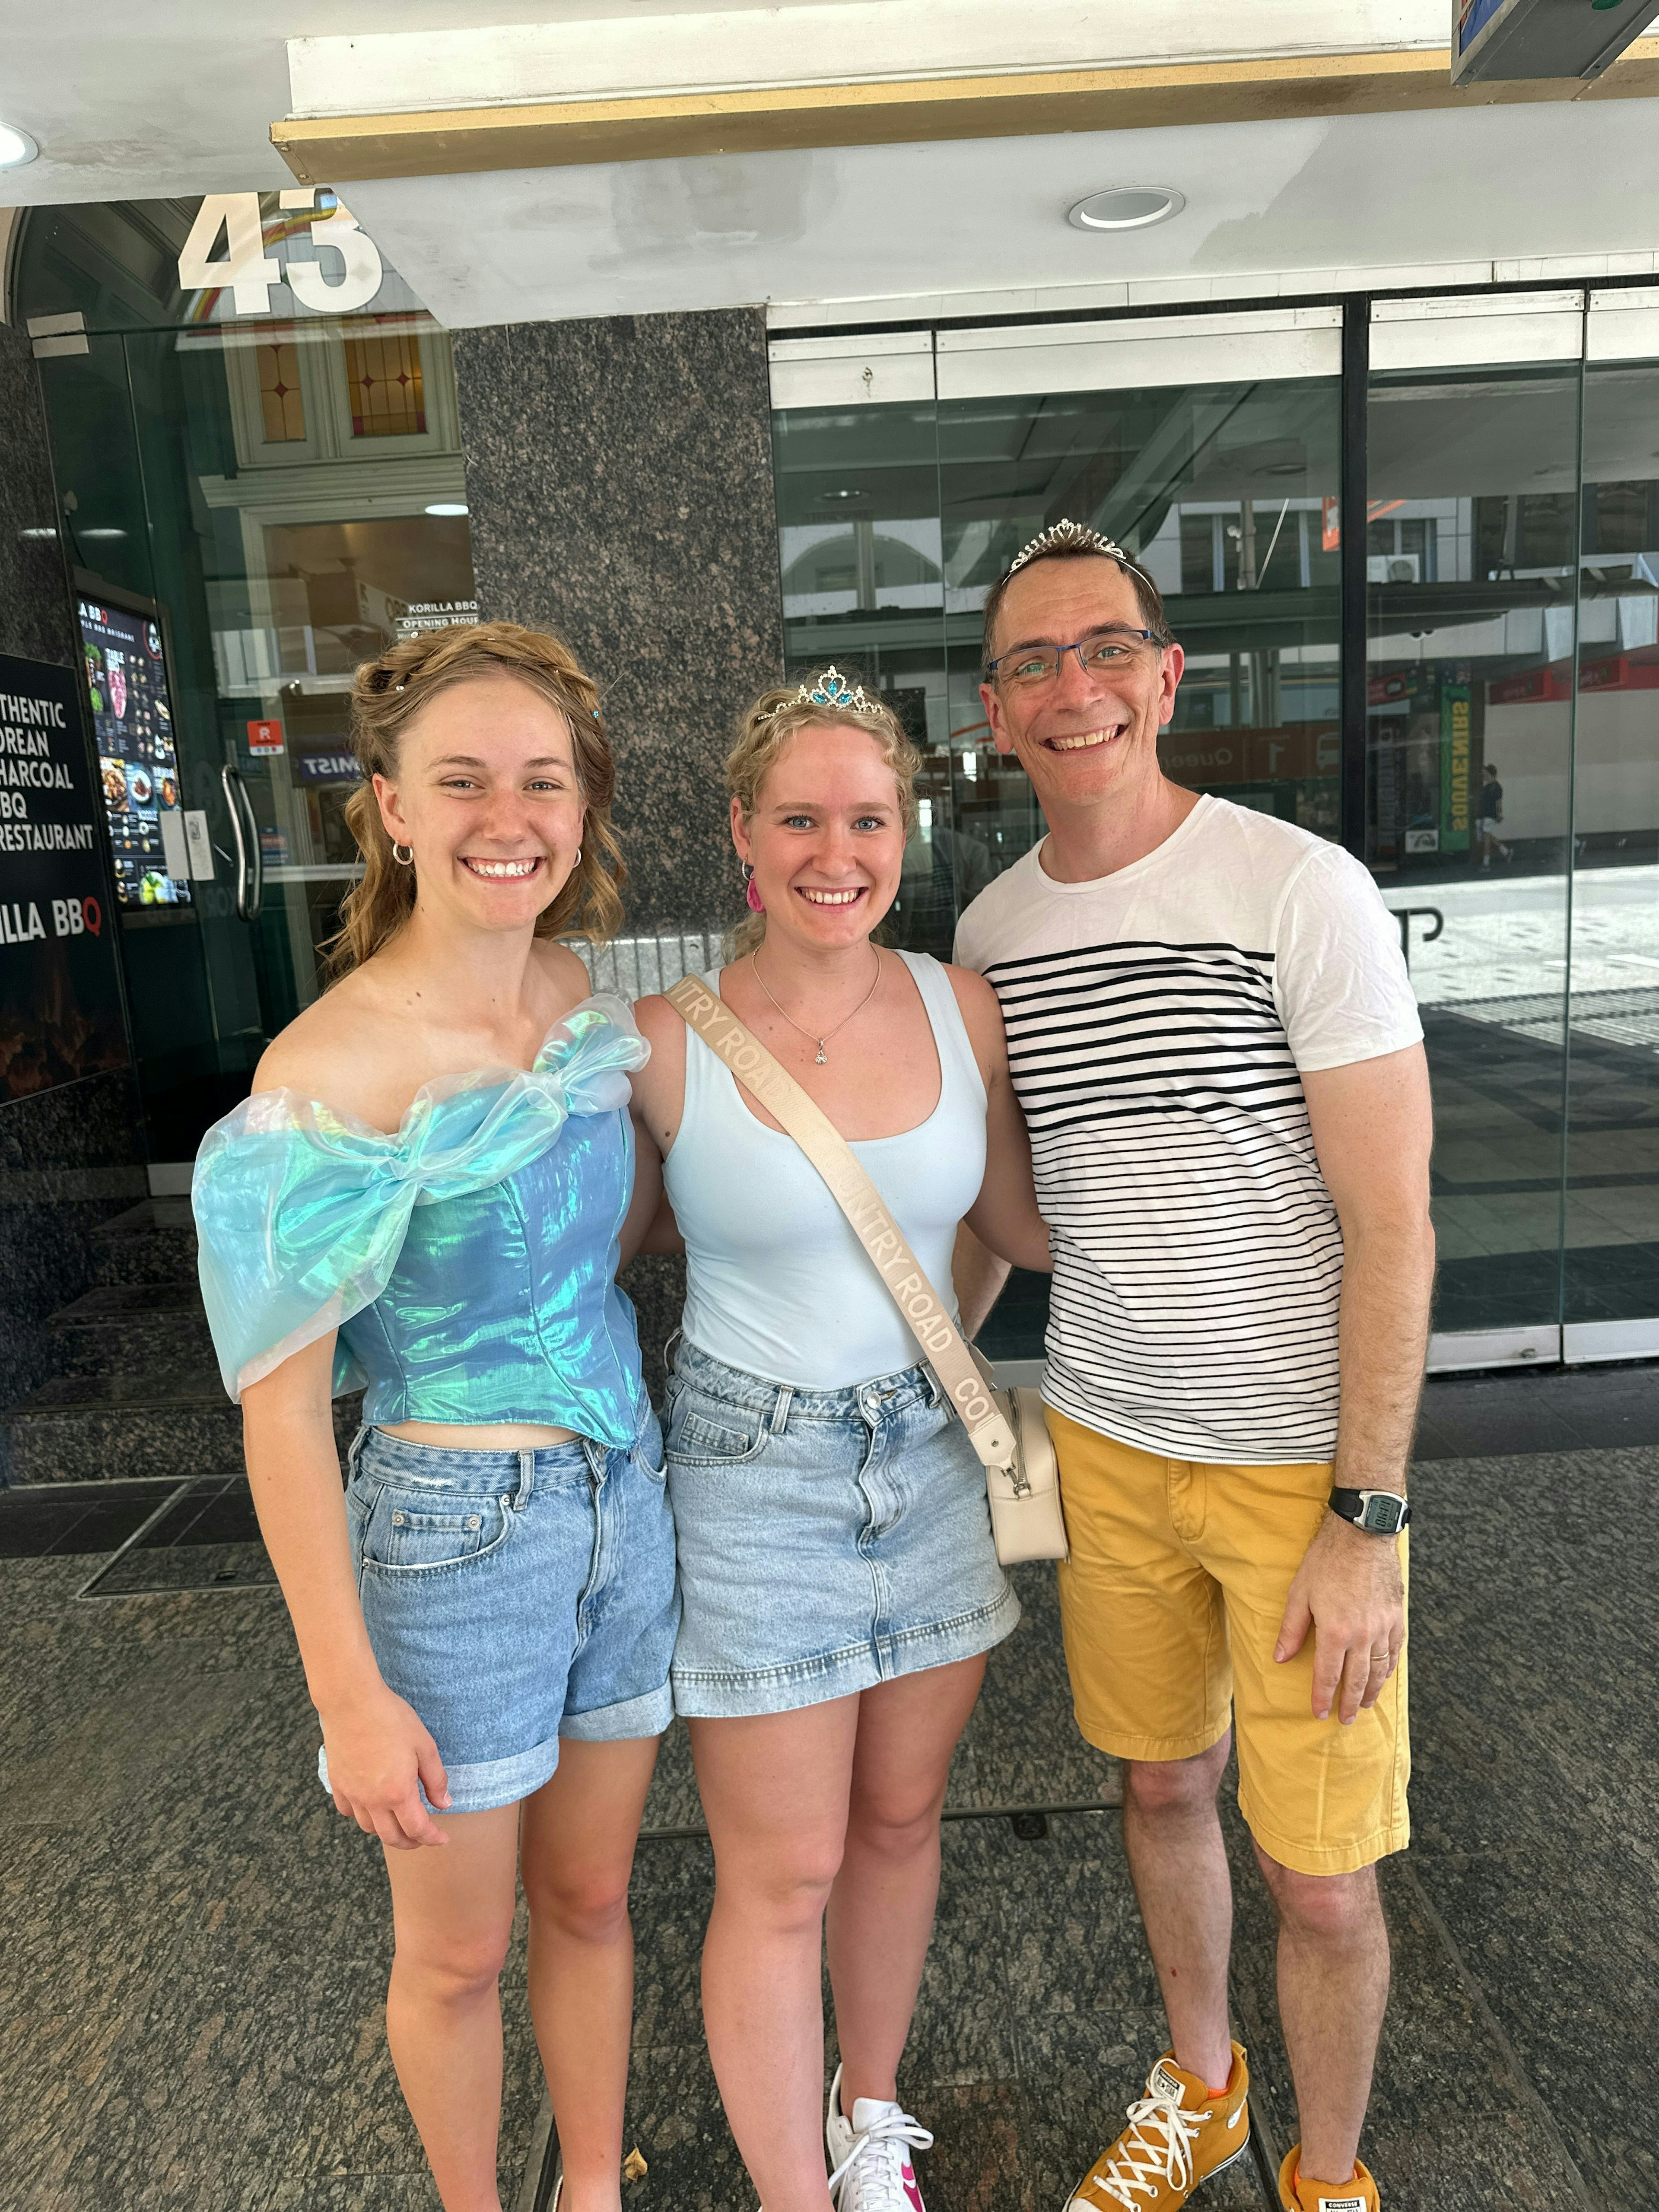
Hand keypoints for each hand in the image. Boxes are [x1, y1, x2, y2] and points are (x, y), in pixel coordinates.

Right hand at [318, 1681, 451, 1848]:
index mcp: (398, 1792)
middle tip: (422, 1837)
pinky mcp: (338, 1783)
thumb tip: (444, 1804)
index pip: (417, 1829)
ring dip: (386, 1831)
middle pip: (391, 1837)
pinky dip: (362, 1816)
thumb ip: (436, 1779)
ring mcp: (352, 1794)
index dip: (432, 1838)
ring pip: (369, 1828)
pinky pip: (348, 1811)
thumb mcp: (424, 1746)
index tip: (442, 1839)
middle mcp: (372, 1800)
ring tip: (399, 1822)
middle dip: (410, 1843)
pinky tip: (371, 1806)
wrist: (352, 1702)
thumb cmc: (391, 1719)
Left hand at [1273, 1512, 1404, 1724]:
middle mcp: (1362, 1636)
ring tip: (1363, 1705)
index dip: (1322, 1697)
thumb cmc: (1326, 1561)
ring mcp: (1383, 1628)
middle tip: (1344, 1720)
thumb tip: (1280, 1658)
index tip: (1319, 1713)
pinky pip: (1394, 1652)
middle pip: (1356, 1680)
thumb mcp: (1299, 1593)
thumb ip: (1292, 1629)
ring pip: (1379, 1670)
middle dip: (1349, 1703)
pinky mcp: (1396, 1618)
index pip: (1328, 1676)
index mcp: (1336, 1632)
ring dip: (1370, 1691)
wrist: (1362, 1536)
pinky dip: (1388, 1669)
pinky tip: (1383, 1677)